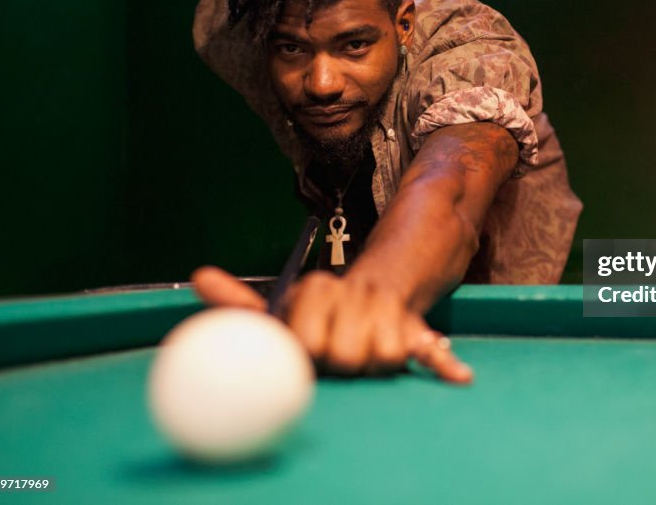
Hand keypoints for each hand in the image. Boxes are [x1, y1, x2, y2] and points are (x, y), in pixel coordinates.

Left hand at [190, 266, 473, 383]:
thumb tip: (198, 277)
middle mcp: (356, 296)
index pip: (307, 340)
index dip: (306, 352)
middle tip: (338, 357)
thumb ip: (239, 304)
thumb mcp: (280, 306)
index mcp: (318, 290)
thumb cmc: (320, 311)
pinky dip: (443, 364)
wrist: (380, 282)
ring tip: (364, 355)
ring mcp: (390, 313)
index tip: (306, 351)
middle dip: (340, 364)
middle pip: (345, 356)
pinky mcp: (418, 331)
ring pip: (382, 358)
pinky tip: (457, 379)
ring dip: (374, 367)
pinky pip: (433, 351)